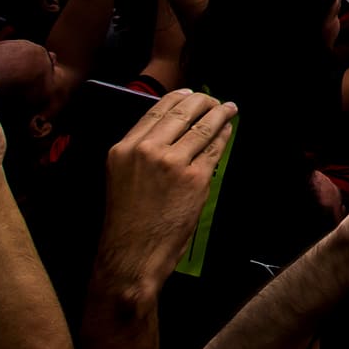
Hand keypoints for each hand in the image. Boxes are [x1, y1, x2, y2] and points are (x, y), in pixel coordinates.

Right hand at [96, 91, 238, 294]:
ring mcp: (173, 163)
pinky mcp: (195, 179)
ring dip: (220, 114)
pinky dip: (224, 136)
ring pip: (203, 127)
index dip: (177, 98)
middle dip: (203, 102)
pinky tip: (228, 131)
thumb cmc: (126, 221)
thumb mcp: (119, 176)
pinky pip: (215, 150)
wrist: (131, 254)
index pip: (155, 111)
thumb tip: (170, 130)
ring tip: (228, 109)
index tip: (189, 94)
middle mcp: (147, 151)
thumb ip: (139, 152)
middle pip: (182, 113)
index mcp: (123, 149)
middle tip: (214, 100)